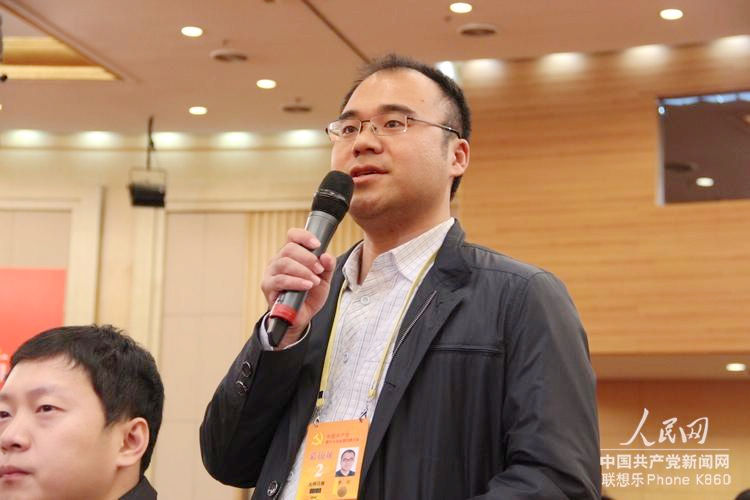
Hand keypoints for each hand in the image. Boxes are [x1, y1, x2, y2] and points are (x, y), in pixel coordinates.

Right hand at [261, 228, 335, 347]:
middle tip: (319, 269)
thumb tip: (326, 256)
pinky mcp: (268, 286)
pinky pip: (281, 280)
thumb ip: (327, 267)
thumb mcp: (324, 279)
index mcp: (291, 254)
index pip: (293, 236)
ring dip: (303, 271)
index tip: (317, 245)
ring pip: (284, 263)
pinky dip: (296, 282)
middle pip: (289, 248)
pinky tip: (307, 286)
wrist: (300, 317)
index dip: (304, 236)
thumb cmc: (309, 295)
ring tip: (315, 281)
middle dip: (308, 258)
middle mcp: (278, 260)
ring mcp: (271, 272)